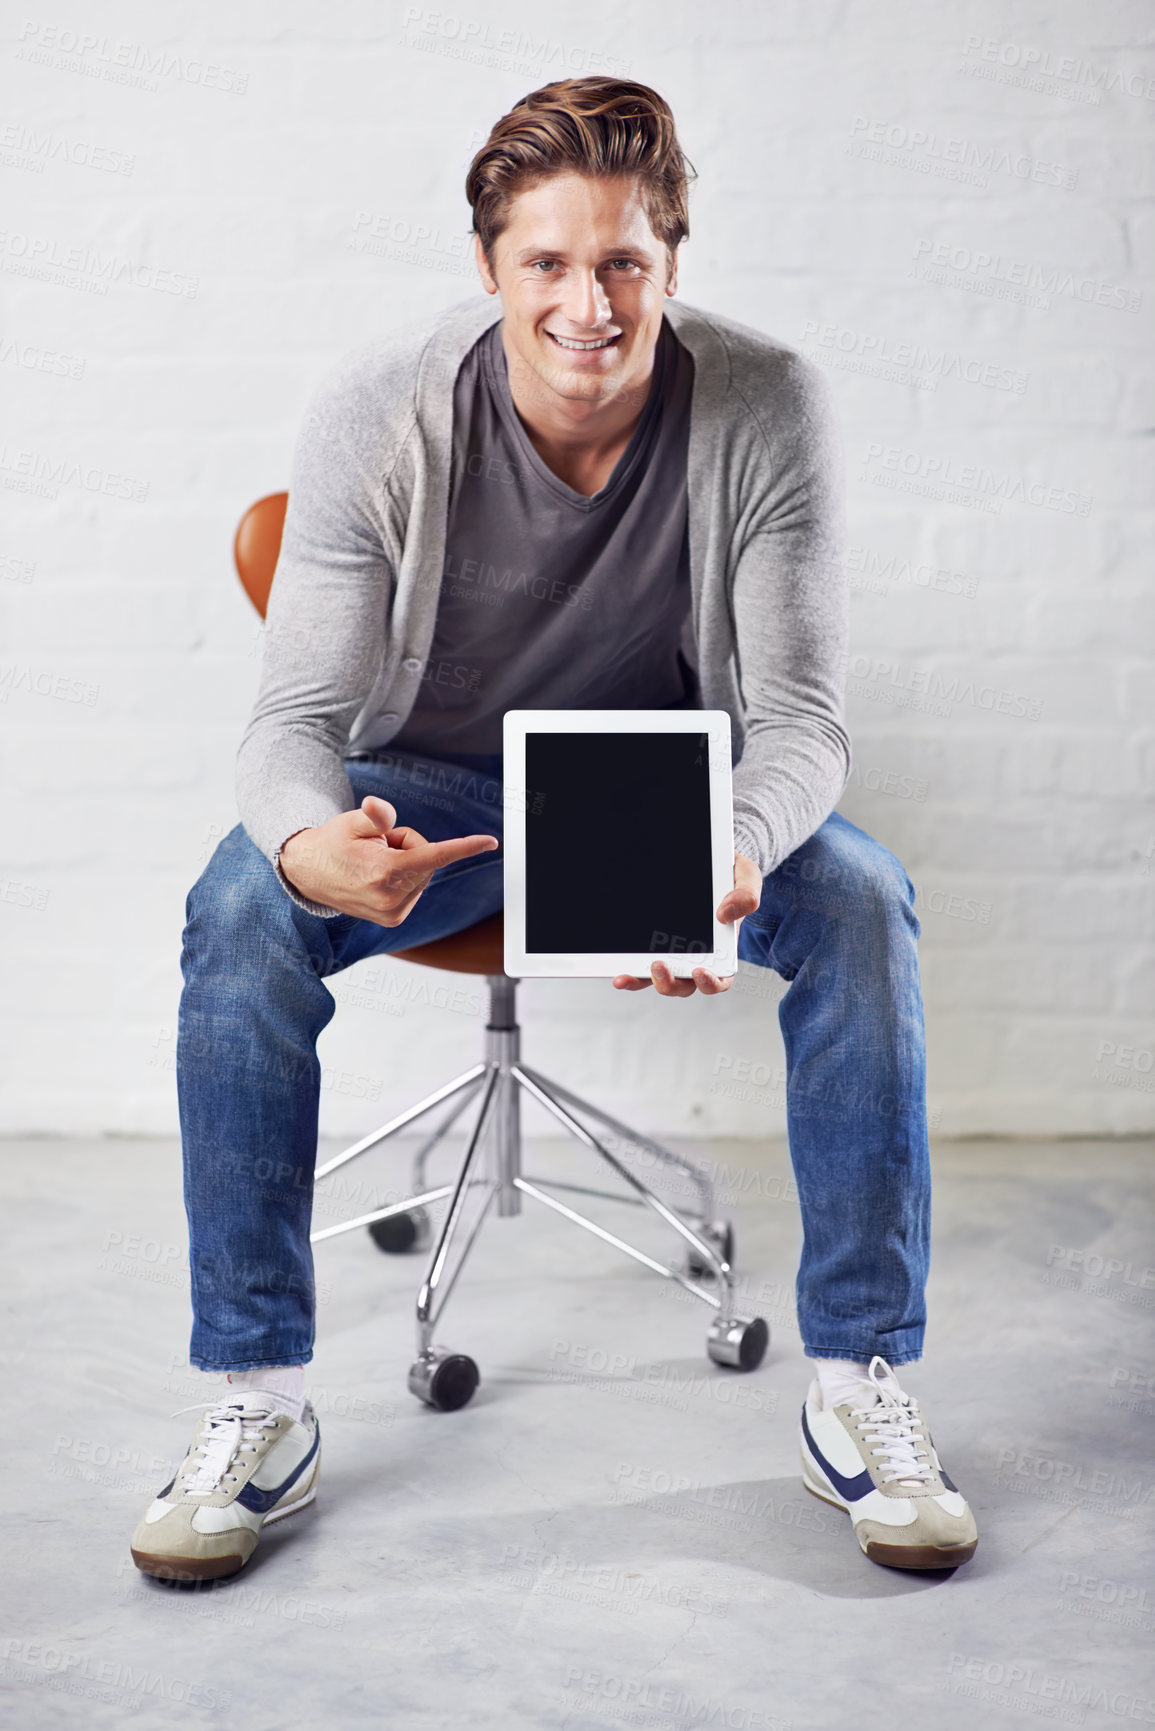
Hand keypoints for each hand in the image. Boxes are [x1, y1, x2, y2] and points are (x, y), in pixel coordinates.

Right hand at [279, 796, 498, 925]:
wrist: (309, 874)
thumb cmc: (333, 843)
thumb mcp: (352, 822)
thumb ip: (375, 815)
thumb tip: (378, 806)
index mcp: (384, 872)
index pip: (434, 854)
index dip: (465, 846)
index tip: (490, 842)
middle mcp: (391, 898)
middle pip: (428, 858)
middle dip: (411, 846)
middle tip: (378, 845)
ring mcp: (393, 912)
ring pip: (424, 874)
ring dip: (407, 863)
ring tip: (373, 862)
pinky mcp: (394, 919)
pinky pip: (417, 888)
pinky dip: (405, 878)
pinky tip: (378, 878)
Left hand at [612, 853, 760, 997]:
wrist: (709, 862)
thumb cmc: (730, 874)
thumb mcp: (745, 877)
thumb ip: (746, 895)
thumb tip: (725, 914)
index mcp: (723, 949)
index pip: (719, 979)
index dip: (711, 983)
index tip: (700, 972)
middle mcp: (696, 956)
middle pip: (684, 986)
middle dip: (671, 983)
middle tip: (659, 966)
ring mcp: (672, 952)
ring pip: (659, 979)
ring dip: (644, 981)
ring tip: (630, 973)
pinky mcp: (652, 943)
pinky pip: (640, 962)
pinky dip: (630, 970)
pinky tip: (618, 969)